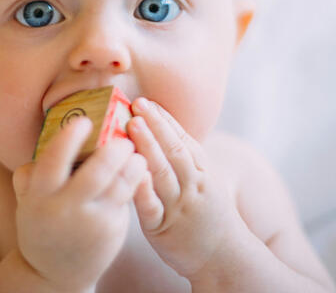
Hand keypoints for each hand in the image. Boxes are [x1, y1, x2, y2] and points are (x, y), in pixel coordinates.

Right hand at [13, 116, 146, 291]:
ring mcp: (92, 223)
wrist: (55, 273)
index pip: (54, 161)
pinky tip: (139, 169)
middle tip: (123, 137)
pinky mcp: (112, 230)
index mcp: (40, 197)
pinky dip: (136, 180)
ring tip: (136, 153)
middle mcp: (66, 209)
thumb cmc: (43, 225)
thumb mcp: (28, 201)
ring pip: (120, 185)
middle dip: (114, 150)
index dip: (70, 139)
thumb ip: (31, 175)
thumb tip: (43, 143)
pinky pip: (127, 198)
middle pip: (96, 173)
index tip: (84, 121)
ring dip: (133, 165)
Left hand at [128, 98, 238, 278]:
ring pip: (163, 173)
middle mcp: (192, 185)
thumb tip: (161, 128)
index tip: (148, 101)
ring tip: (134, 125)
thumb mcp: (204, 181)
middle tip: (138, 104)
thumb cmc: (207, 212)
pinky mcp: (162, 228)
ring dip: (149, 146)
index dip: (164, 119)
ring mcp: (178, 206)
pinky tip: (133, 172)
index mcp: (201, 171)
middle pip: (174, 151)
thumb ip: (185, 158)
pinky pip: (152, 207)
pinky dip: (144, 189)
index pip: (183, 140)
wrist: (225, 257)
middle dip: (156, 125)